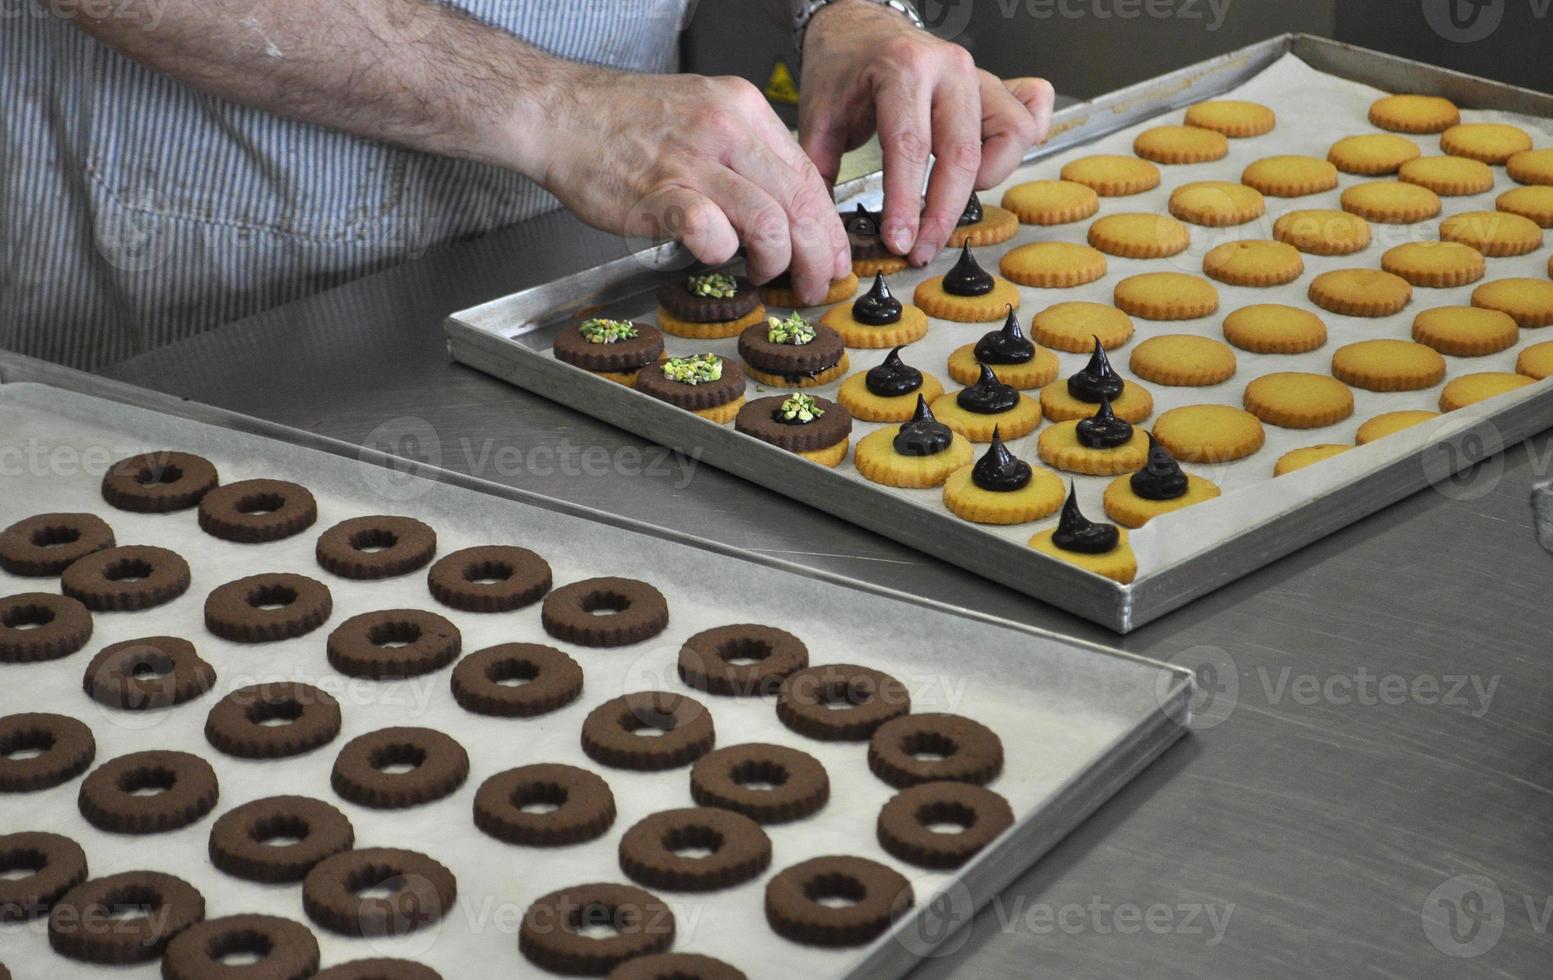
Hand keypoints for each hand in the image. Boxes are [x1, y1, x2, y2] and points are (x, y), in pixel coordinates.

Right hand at [520, 66, 850, 303]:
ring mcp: (691, 159)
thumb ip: (747, 156)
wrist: (561, 112)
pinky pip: (710, 233)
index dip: (829, 227)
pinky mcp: (657, 192)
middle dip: (818, 255)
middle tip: (815, 284)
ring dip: (776, 261)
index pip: (808, 175)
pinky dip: (721, 254)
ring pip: (768, 221)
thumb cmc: (626, 123)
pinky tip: (714, 256)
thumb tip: (787, 208)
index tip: (833, 258)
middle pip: (800, 201)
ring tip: (766, 277)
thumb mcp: (704, 115)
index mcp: (745, 109)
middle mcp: (726, 127)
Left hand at [798, 0, 1055, 265]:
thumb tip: (824, 225)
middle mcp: (949, 69)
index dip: (906, 203)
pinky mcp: (996, 83)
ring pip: (1012, 135)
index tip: (900, 242)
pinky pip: (1032, 111)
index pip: (911, 148)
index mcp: (902, 70)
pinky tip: (993, 163)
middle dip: (944, 212)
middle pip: (964, 153)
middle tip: (922, 247)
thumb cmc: (844, 65)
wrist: (860, 24)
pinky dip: (1021, 143)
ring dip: (987, 178)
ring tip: (950, 195)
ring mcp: (979, 75)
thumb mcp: (819, 112)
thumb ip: (821, 167)